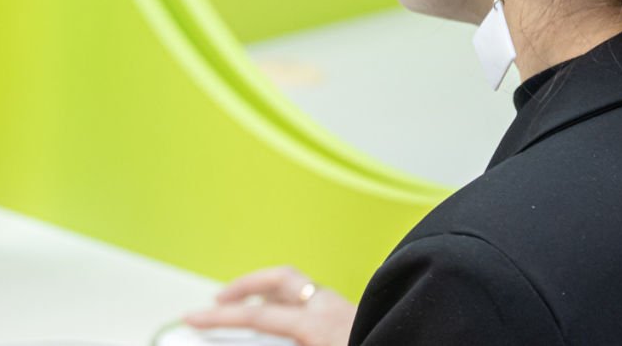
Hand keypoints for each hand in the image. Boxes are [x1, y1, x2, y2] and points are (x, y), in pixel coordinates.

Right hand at [183, 265, 357, 345]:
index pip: (255, 317)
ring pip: (300, 286)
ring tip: (255, 308)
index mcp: (316, 324)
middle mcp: (331, 307)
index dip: (218, 317)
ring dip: (272, 292)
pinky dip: (298, 303)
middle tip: (221, 301)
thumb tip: (259, 334)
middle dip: (244, 287)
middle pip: (277, 281)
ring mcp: (347, 308)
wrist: (428, 343)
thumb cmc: (371, 343)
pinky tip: (296, 323)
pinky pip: (318, 299)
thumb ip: (283, 344)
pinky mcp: (359, 315)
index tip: (193, 317)